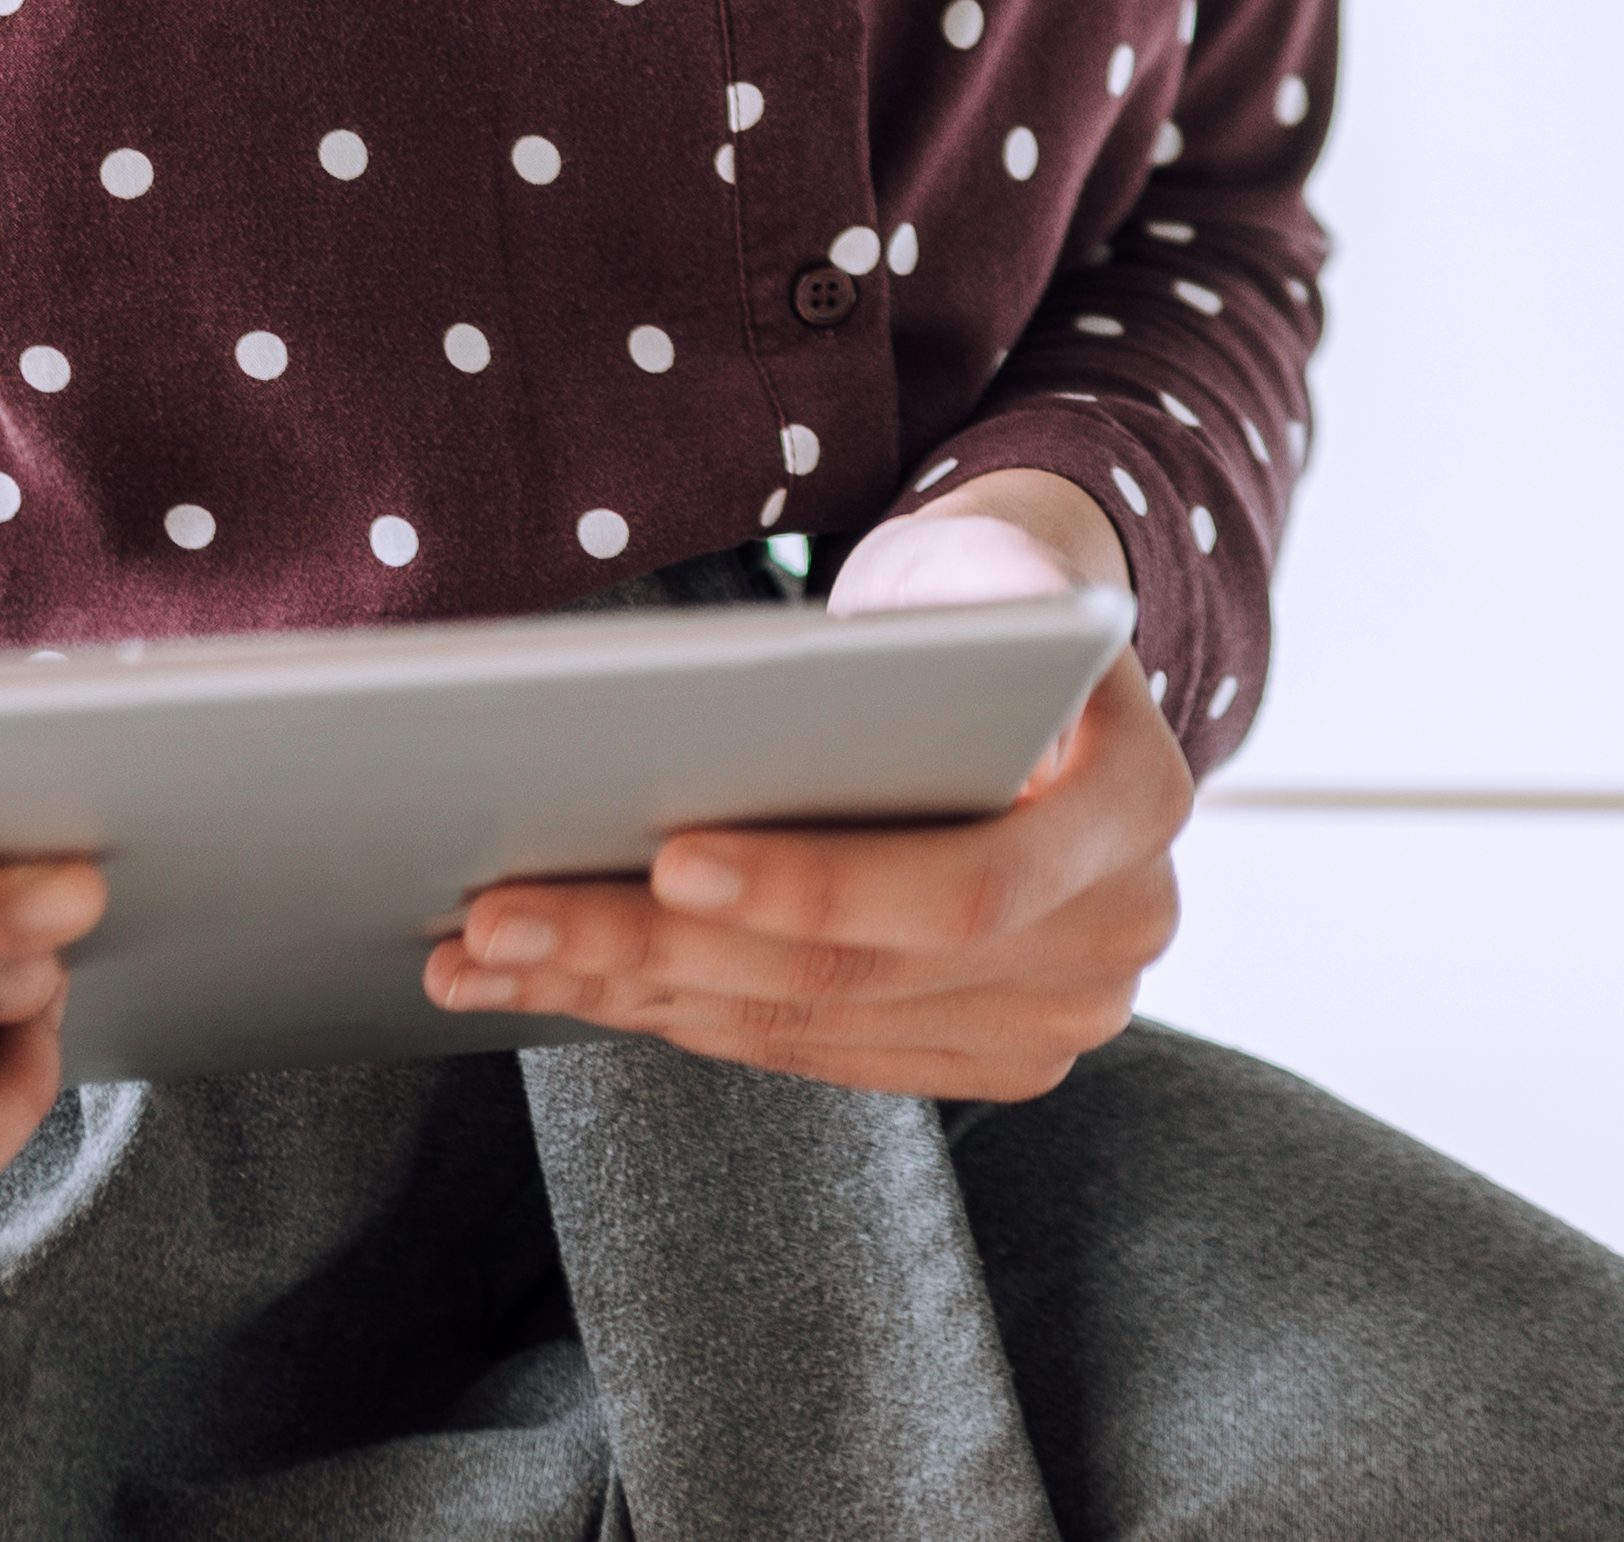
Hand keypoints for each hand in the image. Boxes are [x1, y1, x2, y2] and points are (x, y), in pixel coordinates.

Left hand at [428, 480, 1186, 1099]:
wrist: (1030, 669)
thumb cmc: (981, 592)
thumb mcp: (985, 566)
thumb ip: (969, 608)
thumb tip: (863, 659)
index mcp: (1141, 809)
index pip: (963, 887)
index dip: (814, 886)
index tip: (668, 854)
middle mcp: (1118, 940)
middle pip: (858, 975)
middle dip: (658, 947)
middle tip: (497, 914)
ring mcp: (1053, 1019)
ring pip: (808, 1024)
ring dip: (629, 992)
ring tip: (482, 951)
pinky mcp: (980, 1058)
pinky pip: (804, 1050)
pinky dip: (673, 1014)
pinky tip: (561, 979)